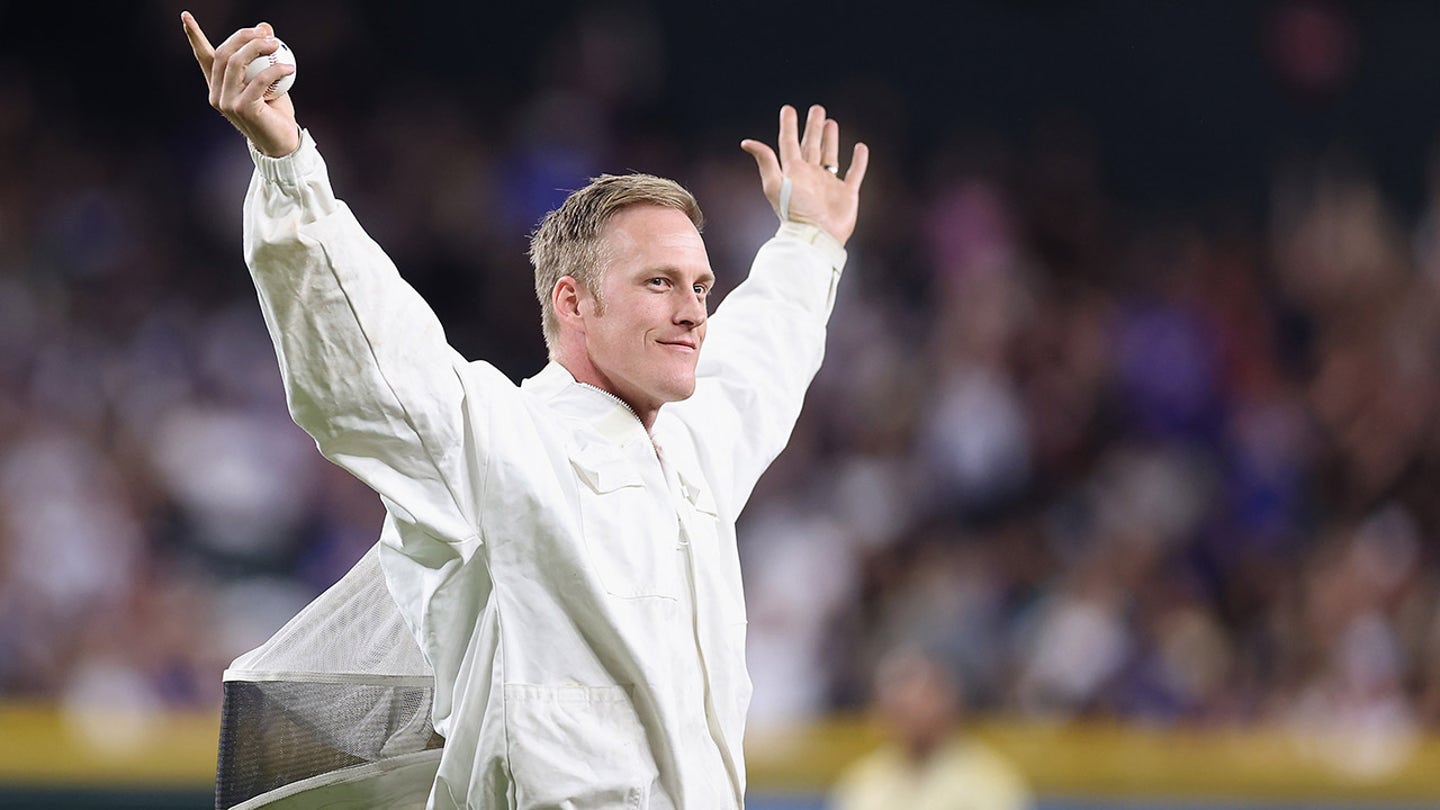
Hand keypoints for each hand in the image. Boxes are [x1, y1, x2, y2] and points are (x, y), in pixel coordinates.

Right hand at [181, 11, 299, 156]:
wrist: (282, 142)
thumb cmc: (275, 111)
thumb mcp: (270, 78)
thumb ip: (263, 55)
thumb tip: (264, 26)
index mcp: (218, 85)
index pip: (203, 57)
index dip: (194, 36)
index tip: (185, 15)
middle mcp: (216, 93)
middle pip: (222, 54)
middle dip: (242, 37)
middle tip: (263, 32)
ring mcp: (226, 102)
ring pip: (235, 63)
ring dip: (257, 48)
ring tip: (276, 45)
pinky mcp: (242, 108)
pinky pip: (258, 81)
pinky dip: (275, 70)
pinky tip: (289, 68)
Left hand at [741, 104, 868, 245]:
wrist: (816, 237)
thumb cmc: (794, 212)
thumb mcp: (775, 184)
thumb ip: (765, 161)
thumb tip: (746, 142)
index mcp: (793, 172)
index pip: (788, 143)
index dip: (788, 126)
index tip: (788, 109)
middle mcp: (810, 176)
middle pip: (811, 145)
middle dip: (813, 127)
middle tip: (816, 109)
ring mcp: (828, 184)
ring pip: (830, 155)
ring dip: (830, 140)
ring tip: (831, 122)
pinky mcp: (846, 194)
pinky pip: (854, 173)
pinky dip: (859, 161)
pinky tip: (860, 147)